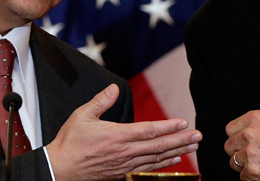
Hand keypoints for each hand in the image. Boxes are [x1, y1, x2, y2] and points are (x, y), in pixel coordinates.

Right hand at [46, 84, 201, 180]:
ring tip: (193, 147)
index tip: (183, 122)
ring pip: (156, 159)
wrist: (60, 169)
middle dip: (181, 140)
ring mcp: (124, 165)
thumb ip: (100, 101)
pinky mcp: (122, 173)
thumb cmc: (70, 142)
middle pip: (159, 146)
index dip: (168, 127)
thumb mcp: (82, 115)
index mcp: (117, 136)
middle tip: (198, 136)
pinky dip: (163, 164)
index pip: (149, 131)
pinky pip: (147, 169)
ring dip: (177, 152)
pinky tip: (174, 159)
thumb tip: (113, 87)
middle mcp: (124, 152)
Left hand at [225, 110, 259, 180]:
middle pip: (229, 146)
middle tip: (252, 154)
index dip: (237, 137)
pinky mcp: (254, 169)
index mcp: (253, 118)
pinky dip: (251, 176)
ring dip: (244, 165)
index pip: (229, 130)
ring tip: (259, 162)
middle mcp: (250, 133)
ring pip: (234, 162)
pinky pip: (242, 175)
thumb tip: (236, 133)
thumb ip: (251, 124)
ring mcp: (251, 152)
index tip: (243, 142)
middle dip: (238, 151)